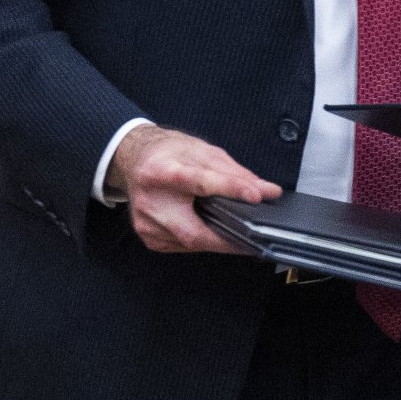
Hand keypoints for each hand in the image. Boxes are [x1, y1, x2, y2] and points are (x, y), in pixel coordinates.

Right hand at [110, 124, 279, 253]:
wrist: (135, 162)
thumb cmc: (168, 154)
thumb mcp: (202, 152)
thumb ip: (235, 172)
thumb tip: (265, 190)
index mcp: (161, 171)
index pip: (200, 181)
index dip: (230, 189)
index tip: (255, 196)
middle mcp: (149, 200)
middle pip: (194, 231)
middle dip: (227, 237)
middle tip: (253, 238)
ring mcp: (147, 224)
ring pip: (192, 243)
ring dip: (215, 236)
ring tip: (224, 222)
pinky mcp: (149, 238)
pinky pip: (183, 246)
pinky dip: (200, 239)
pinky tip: (202, 225)